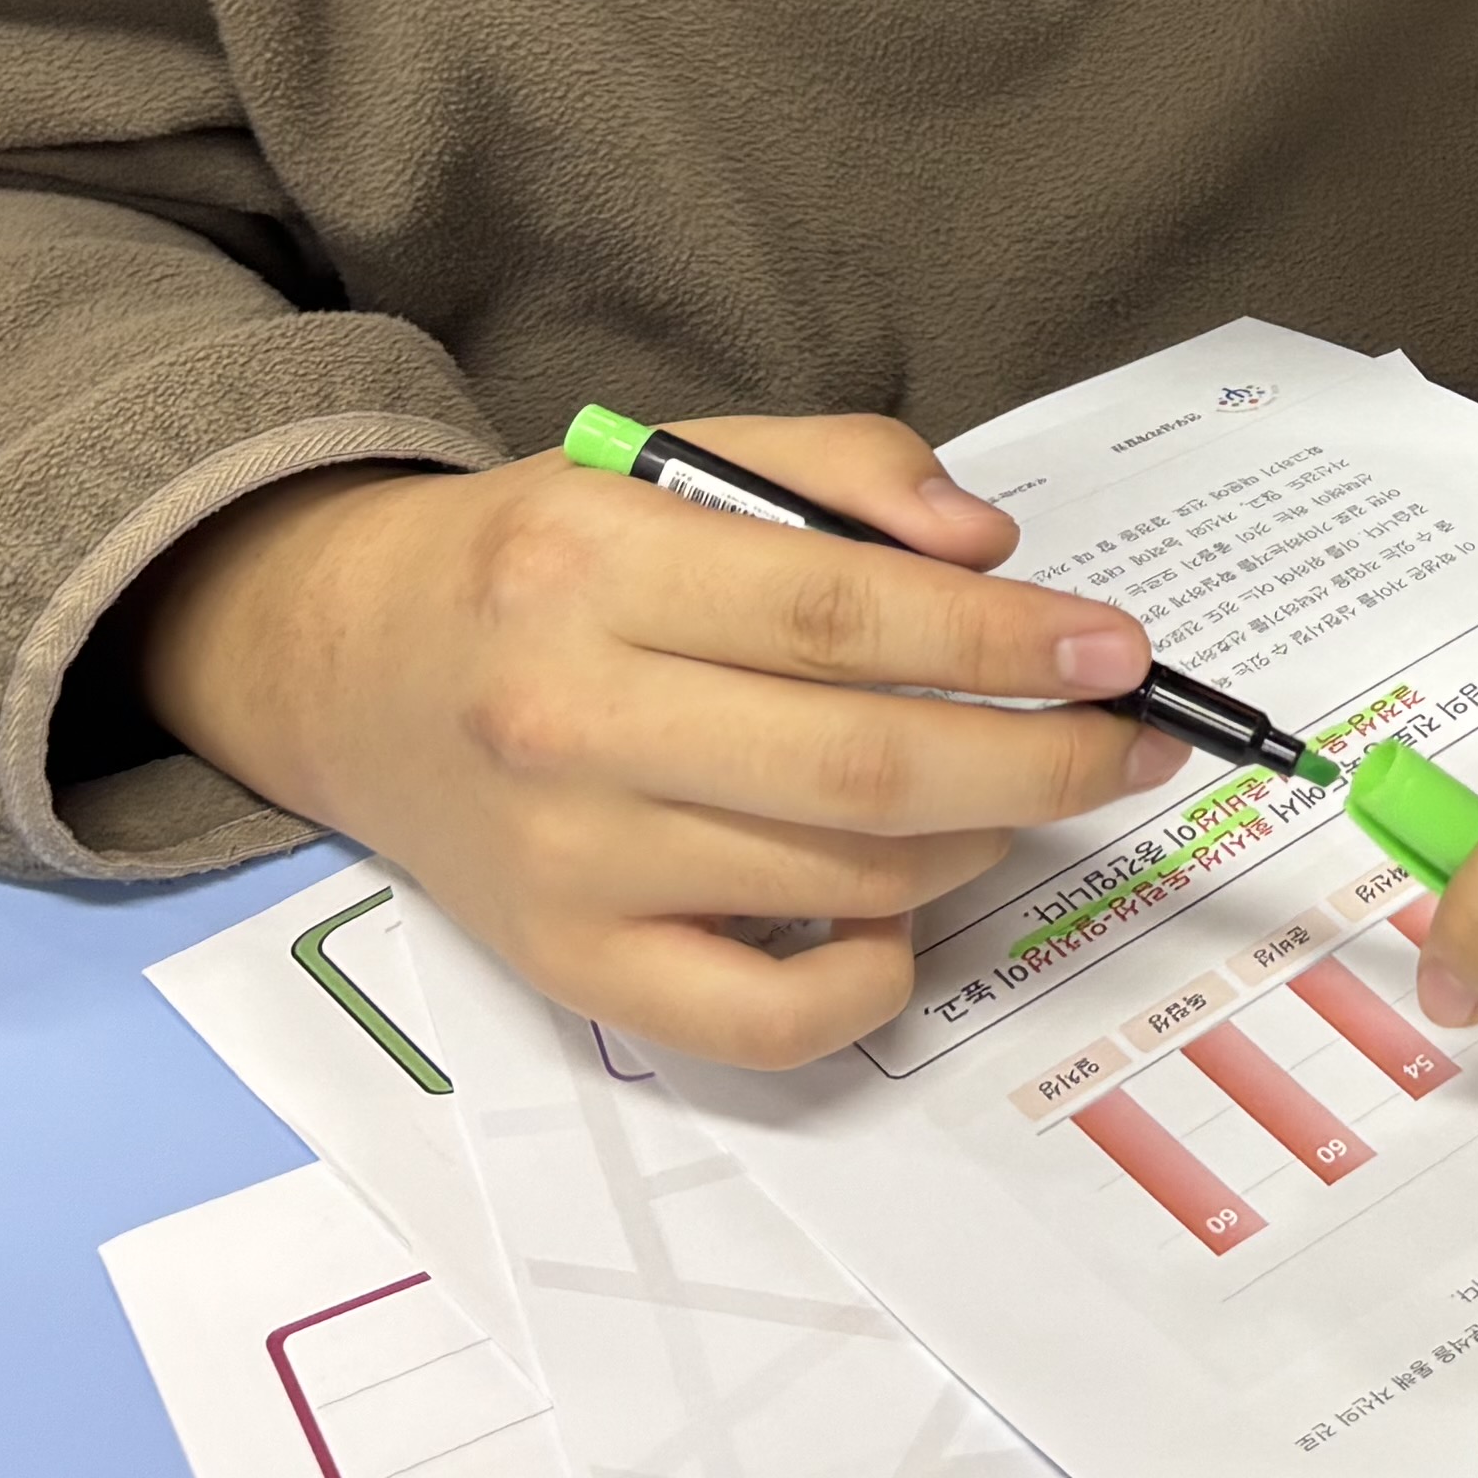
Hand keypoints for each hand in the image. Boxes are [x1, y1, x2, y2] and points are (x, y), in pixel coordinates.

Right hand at [130, 417, 1193, 1063]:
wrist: (345, 664)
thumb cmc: (539, 559)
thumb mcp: (670, 458)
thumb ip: (841, 473)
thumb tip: (992, 552)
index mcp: (596, 563)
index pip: (846, 615)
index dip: (1009, 642)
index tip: (1120, 650)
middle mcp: (569, 717)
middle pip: (863, 767)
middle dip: (1040, 759)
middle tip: (1132, 743)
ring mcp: (567, 861)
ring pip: (839, 880)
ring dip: (973, 842)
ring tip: (1011, 792)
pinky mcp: (567, 967)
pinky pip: (763, 1018)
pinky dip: (873, 981)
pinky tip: (904, 911)